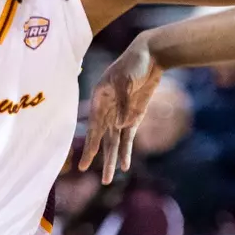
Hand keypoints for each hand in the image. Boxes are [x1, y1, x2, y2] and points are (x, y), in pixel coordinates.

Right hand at [80, 36, 163, 182]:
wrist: (151, 56)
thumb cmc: (133, 63)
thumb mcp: (125, 81)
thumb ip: (121, 104)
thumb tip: (119, 127)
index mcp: (99, 99)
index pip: (94, 127)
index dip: (90, 145)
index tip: (84, 162)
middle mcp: (107, 110)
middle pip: (102, 139)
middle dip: (98, 157)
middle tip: (94, 176)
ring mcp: (120, 115)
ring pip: (114, 142)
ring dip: (111, 160)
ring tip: (107, 179)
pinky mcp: (134, 117)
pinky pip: (128, 138)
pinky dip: (126, 151)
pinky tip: (124, 165)